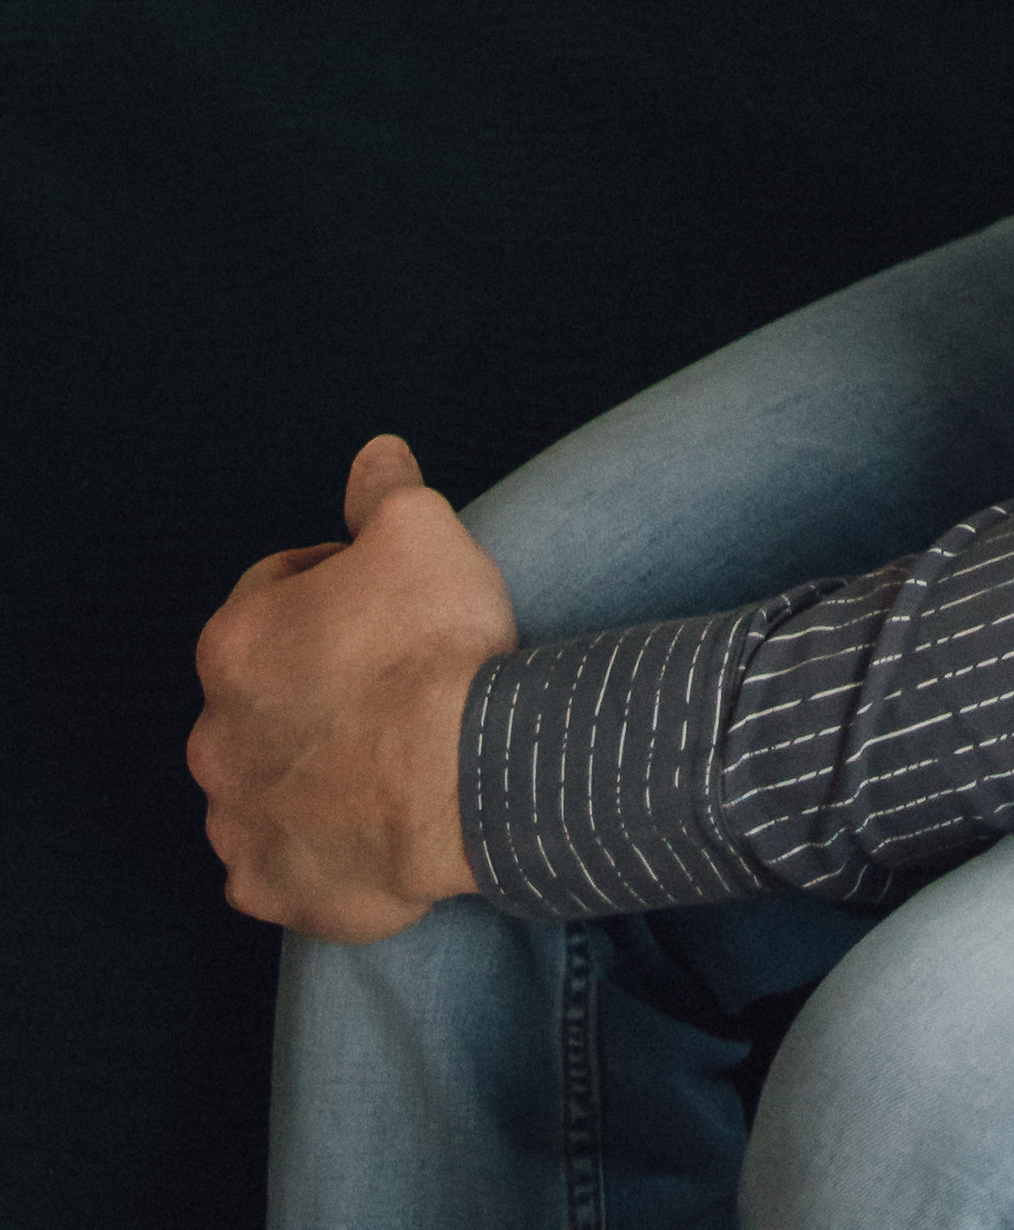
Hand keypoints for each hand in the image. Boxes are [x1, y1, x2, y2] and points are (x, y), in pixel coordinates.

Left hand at [189, 433, 515, 941]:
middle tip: (390, 674)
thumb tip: (375, 457)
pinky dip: (310, 844)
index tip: (386, 597)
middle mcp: (214, 736)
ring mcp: (238, 821)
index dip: (333, 582)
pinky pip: (277, 861)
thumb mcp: (421, 528)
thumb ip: (384, 488)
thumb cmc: (435, 646)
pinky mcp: (271, 887)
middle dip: (314, 677)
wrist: (467, 776)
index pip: (273, 590)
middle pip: (263, 688)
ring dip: (306, 761)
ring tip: (383, 752)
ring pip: (263, 776)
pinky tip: (363, 823)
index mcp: (234, 644)